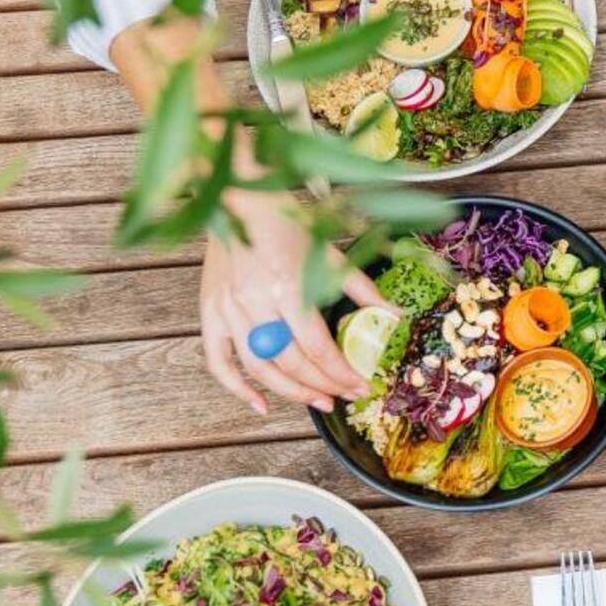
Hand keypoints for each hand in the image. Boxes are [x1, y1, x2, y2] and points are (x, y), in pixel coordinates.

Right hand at [199, 190, 391, 413]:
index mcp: (288, 287)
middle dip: (322, 385)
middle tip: (343, 396)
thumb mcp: (331, 255)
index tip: (361, 386)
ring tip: (316, 402)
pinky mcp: (209, 311)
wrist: (242, 201)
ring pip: (259, 367)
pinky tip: (260, 404)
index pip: (318, 347)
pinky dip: (236, 387)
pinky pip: (218, 361)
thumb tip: (396, 316)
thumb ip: (363, 290)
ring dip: (290, 392)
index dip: (341, 373)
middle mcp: (255, 302)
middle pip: (291, 362)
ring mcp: (228, 309)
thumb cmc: (288, 225)